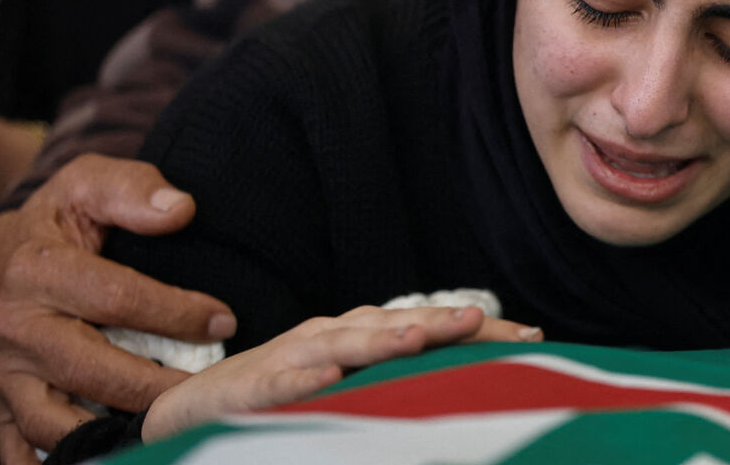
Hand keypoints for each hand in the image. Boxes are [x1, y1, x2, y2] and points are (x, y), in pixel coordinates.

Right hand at [0, 154, 236, 463]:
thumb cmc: (57, 218)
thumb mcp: (89, 182)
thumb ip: (134, 189)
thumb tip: (180, 209)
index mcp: (36, 268)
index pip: (116, 298)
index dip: (175, 312)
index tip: (222, 321)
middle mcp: (13, 325)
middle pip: (92, 369)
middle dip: (156, 385)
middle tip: (208, 389)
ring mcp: (2, 370)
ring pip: (54, 420)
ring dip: (112, 431)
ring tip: (168, 427)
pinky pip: (19, 445)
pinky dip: (52, 458)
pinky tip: (107, 456)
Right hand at [143, 305, 543, 441]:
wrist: (195, 409)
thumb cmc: (282, 399)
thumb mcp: (349, 390)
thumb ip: (398, 382)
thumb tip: (468, 392)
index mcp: (363, 338)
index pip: (431, 329)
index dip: (479, 332)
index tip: (534, 336)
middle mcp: (335, 336)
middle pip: (398, 325)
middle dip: (446, 323)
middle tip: (492, 321)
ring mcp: (295, 357)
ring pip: (344, 344)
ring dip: (382, 339)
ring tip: (420, 338)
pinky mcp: (255, 386)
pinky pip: (284, 384)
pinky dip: (305, 381)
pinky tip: (327, 382)